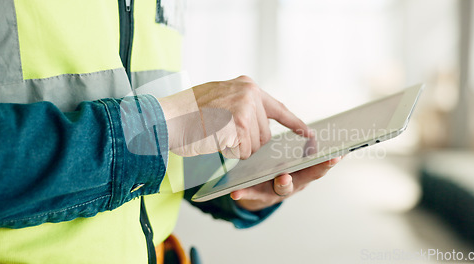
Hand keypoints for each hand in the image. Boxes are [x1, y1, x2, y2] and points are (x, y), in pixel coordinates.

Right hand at [158, 76, 312, 158]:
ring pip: (254, 146)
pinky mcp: (238, 125)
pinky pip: (242, 152)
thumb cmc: (185, 112)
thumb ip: (239, 105)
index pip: (277, 107)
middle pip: (264, 134)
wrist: (164, 116)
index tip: (308, 134)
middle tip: (223, 135)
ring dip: (236, 148)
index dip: (293, 122)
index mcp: (246, 85)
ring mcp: (244, 108)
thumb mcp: (217, 97)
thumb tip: (256, 126)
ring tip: (214, 134)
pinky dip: (228, 152)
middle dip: (249, 143)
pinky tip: (214, 139)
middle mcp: (249, 93)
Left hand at [230, 156, 342, 211]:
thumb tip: (316, 131)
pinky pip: (251, 194)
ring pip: (281, 189)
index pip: (318, 167)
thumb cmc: (280, 170)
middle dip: (309, 173)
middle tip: (309, 165)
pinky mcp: (258, 195)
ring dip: (283, 183)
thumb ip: (306, 149)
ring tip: (281, 178)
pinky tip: (236, 192)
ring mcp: (276, 191)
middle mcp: (293, 184)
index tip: (337, 155)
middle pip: (303, 179)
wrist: (260, 192)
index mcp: (303, 173)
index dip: (328, 162)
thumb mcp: (295, 161)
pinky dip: (244, 193)